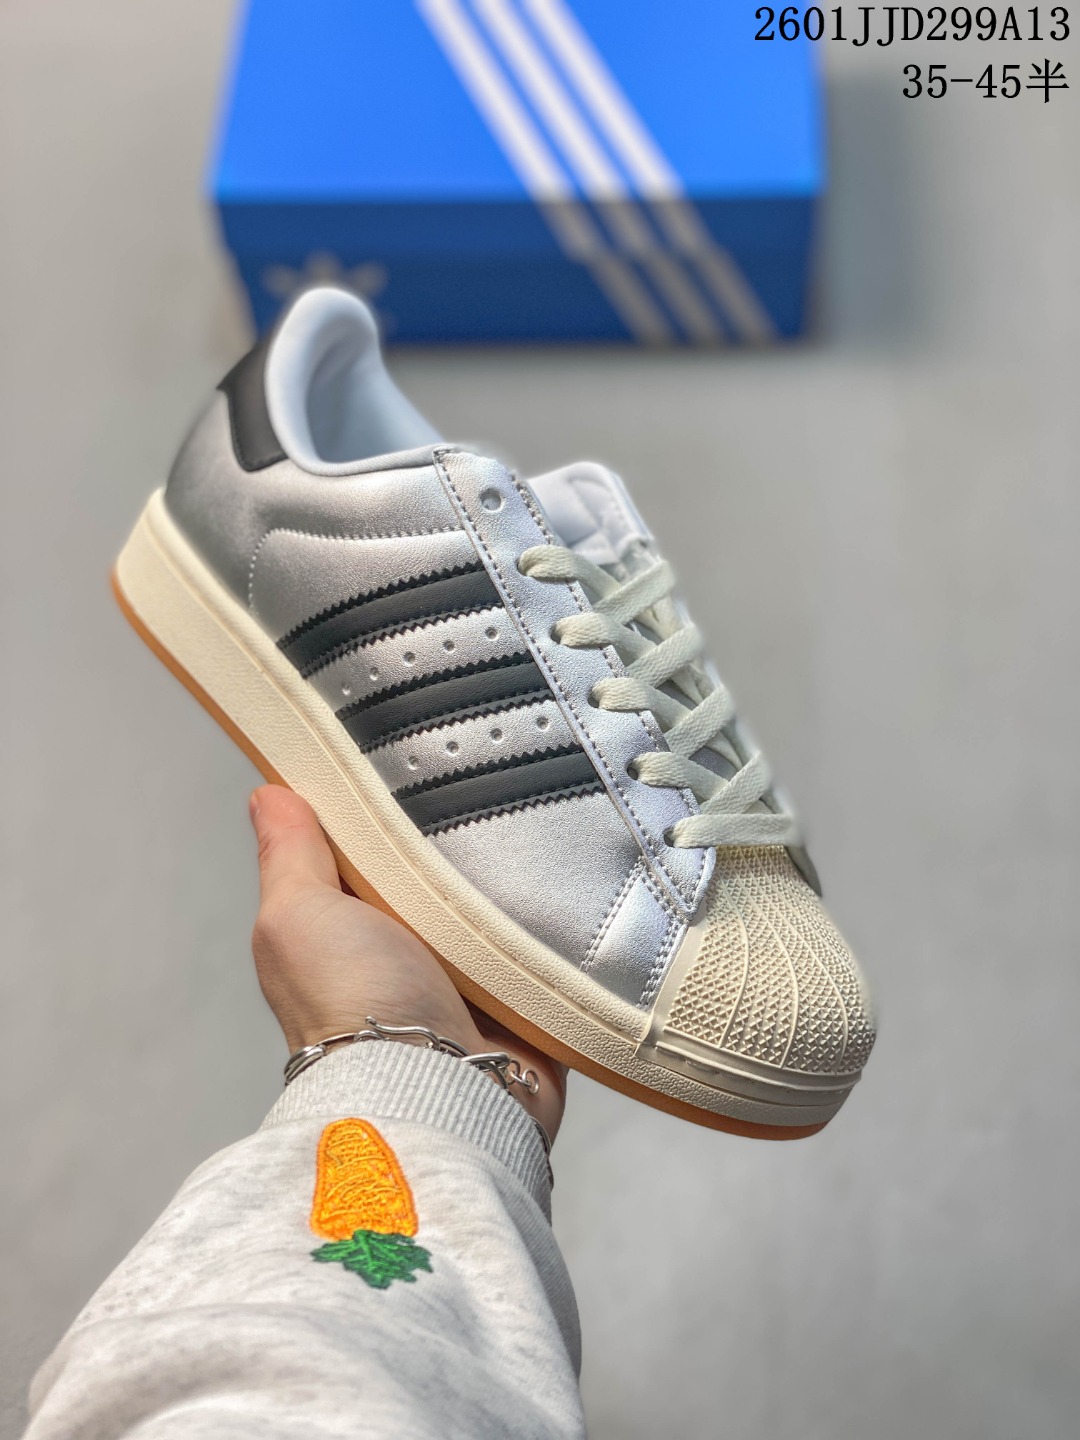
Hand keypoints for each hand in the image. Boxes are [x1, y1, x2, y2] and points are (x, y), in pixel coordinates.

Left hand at [249, 785, 565, 1140]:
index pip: (366, 850)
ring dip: (511, 877)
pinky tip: (565, 878)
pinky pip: (548, 940)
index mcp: (347, 929)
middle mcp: (404, 953)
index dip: (379, 806)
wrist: (437, 1090)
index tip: (403, 754)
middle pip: (437, 871)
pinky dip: (554, 918)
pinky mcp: (525, 997)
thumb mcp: (299, 914)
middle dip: (457, 835)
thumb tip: (267, 793)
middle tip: (482, 783)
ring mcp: (468, 977)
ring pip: (496, 901)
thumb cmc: (353, 1006)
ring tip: (532, 821)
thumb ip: (289, 855)